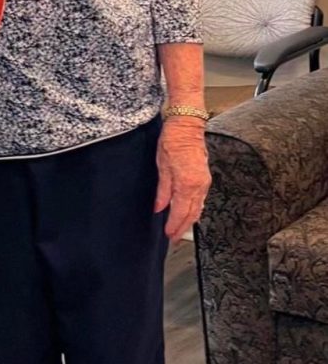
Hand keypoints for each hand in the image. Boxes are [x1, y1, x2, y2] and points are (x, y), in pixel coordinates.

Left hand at [154, 118, 210, 239]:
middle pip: (192, 214)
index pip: (180, 212)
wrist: (187, 126)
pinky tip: (189, 213)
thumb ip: (162, 191)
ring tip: (180, 230)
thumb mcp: (162, 167)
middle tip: (174, 238)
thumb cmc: (172, 141)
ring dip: (189, 221)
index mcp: (187, 184)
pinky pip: (201, 199)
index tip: (168, 235)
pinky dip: (195, 210)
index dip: (174, 226)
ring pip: (198, 208)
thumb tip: (159, 208)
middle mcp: (199, 185)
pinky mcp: (205, 178)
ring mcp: (204, 182)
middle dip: (183, 228)